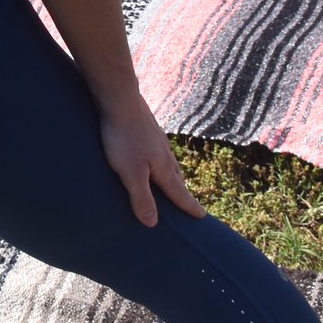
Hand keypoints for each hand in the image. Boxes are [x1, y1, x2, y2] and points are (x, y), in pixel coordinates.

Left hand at [96, 99, 205, 227]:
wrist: (119, 99)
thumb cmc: (124, 138)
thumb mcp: (131, 173)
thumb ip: (141, 198)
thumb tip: (153, 223)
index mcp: (163, 168)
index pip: (179, 193)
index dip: (190, 207)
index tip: (202, 217)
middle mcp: (164, 154)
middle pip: (176, 177)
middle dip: (182, 191)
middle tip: (188, 203)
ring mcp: (156, 139)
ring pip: (168, 162)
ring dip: (171, 175)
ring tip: (170, 181)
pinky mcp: (145, 128)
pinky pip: (156, 149)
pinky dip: (158, 160)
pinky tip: (151, 155)